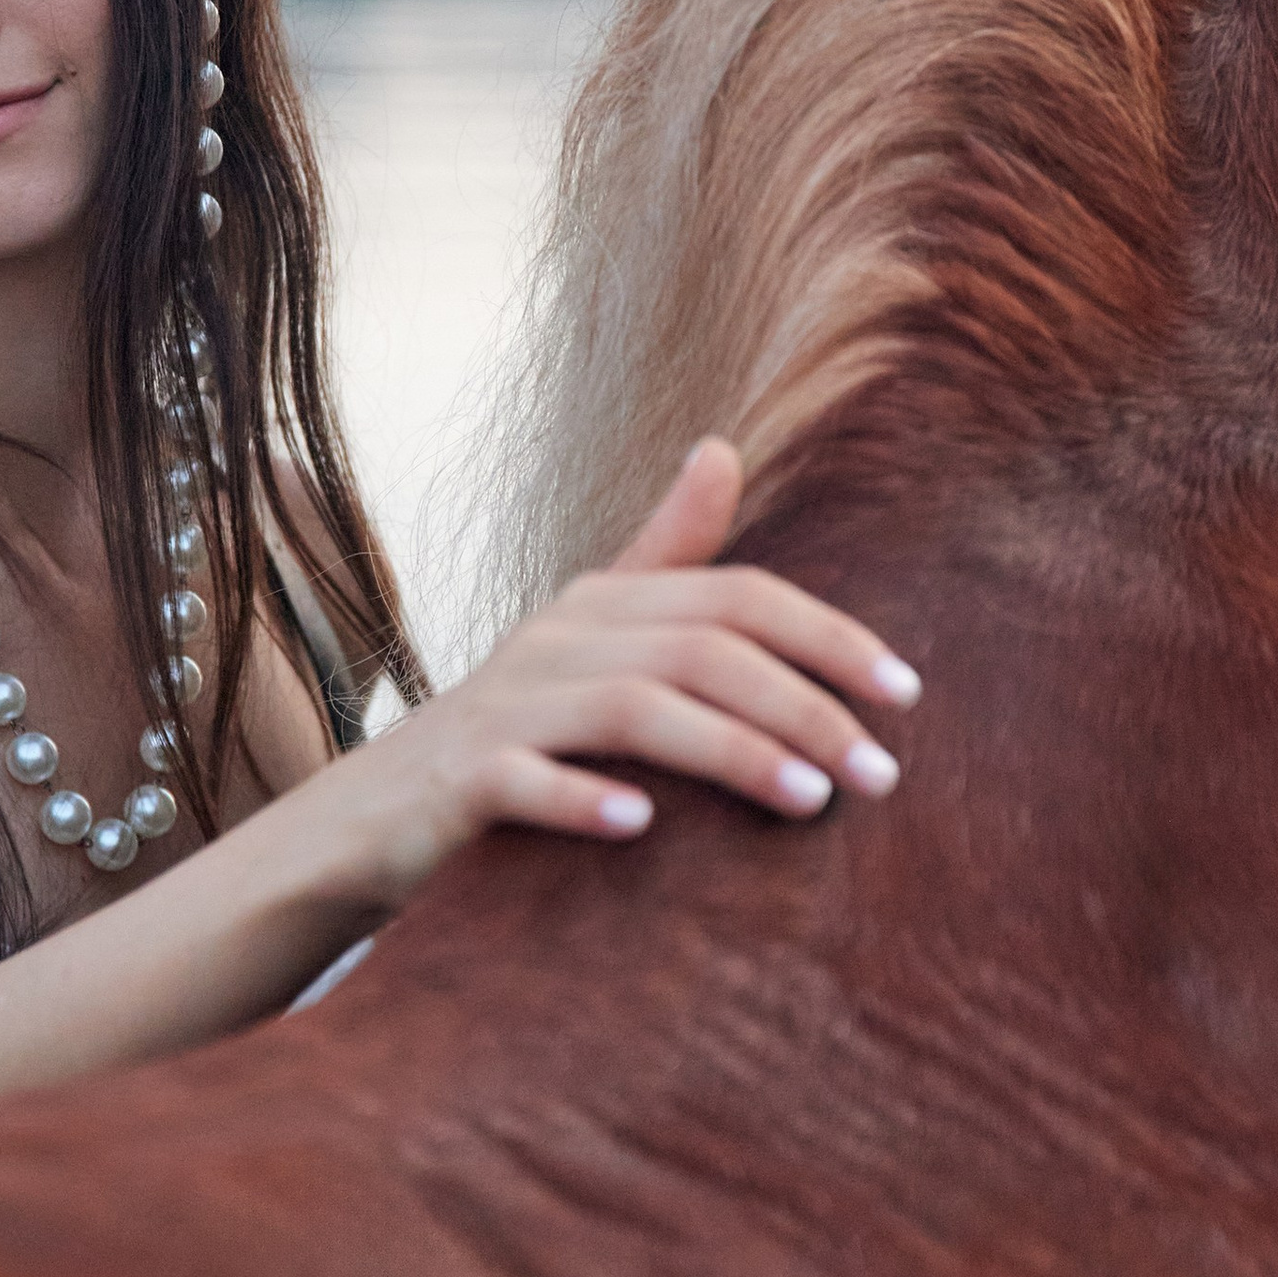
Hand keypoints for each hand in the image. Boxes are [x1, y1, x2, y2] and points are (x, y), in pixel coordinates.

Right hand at [275, 439, 920, 916]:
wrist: (371, 818)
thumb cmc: (509, 731)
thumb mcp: (587, 637)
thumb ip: (662, 554)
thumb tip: (721, 448)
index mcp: (603, 605)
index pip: (735, 596)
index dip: (827, 635)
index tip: (906, 695)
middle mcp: (557, 640)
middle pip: (700, 649)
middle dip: (804, 707)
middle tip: (882, 774)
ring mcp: (505, 708)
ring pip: (631, 708)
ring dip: (731, 750)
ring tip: (810, 801)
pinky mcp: (458, 781)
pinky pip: (523, 779)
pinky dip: (583, 797)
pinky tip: (644, 828)